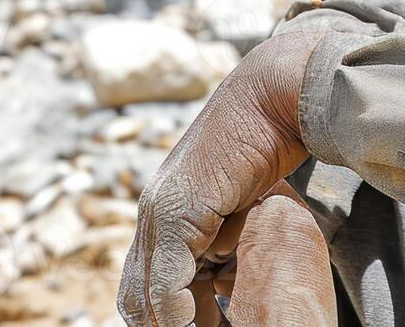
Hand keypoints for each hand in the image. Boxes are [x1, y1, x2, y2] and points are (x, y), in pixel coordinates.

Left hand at [118, 30, 334, 324]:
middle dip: (159, 324)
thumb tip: (226, 260)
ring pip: (144, 291)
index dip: (160, 315)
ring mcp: (160, 212)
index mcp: (162, 210)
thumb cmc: (264, 143)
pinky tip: (194, 325)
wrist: (269, 100)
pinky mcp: (178, 212)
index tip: (196, 326)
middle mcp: (152, 213)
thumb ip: (223, 231)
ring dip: (167, 324)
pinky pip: (167, 278)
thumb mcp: (237, 200)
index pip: (142, 281)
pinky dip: (176, 310)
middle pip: (135, 293)